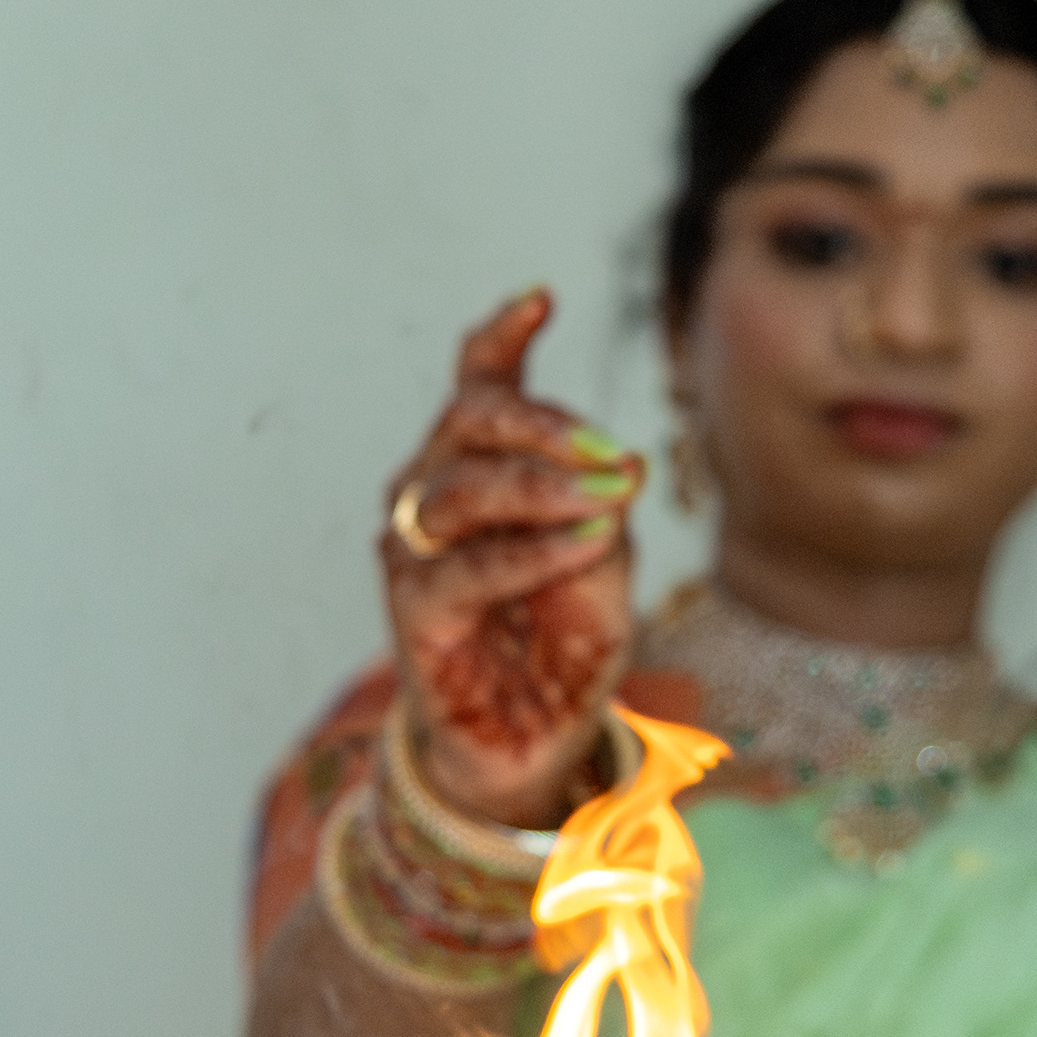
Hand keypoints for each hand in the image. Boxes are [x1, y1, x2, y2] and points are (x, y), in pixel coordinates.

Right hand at [380, 289, 643, 826]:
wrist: (534, 738)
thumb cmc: (564, 640)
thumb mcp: (607, 563)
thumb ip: (608, 508)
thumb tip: (622, 460)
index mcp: (482, 464)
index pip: (479, 382)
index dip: (502, 337)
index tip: (542, 299)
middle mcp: (436, 490)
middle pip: (468, 418)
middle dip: (541, 421)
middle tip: (605, 450)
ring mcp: (416, 547)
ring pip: (464, 485)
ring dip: (544, 486)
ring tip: (608, 499)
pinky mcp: (414, 608)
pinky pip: (468, 565)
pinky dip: (532, 551)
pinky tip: (584, 542)